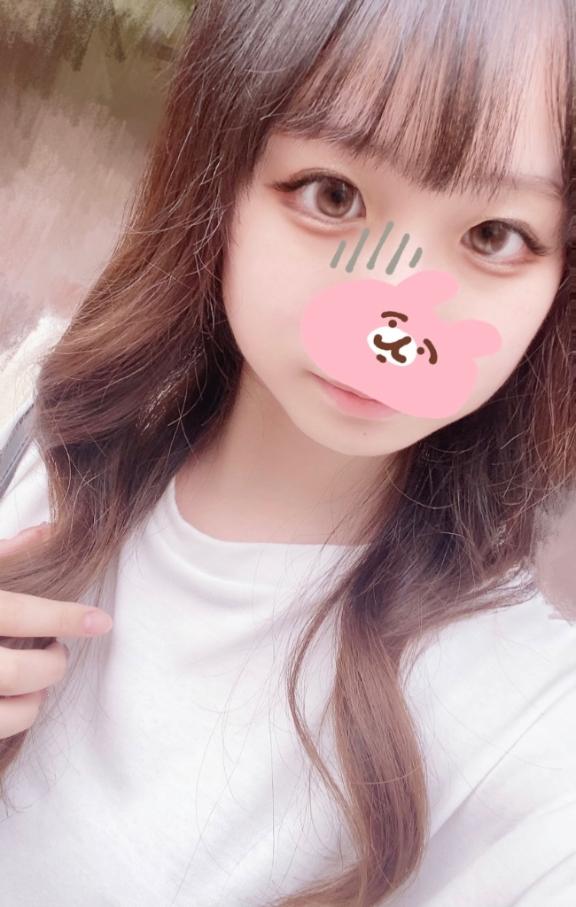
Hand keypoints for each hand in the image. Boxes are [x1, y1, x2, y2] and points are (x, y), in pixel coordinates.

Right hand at [0, 523, 112, 740]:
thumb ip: (1, 556)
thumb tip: (46, 531)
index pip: (20, 613)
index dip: (65, 617)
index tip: (101, 621)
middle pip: (19, 671)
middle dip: (52, 665)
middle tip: (59, 653)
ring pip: (7, 715)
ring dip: (33, 704)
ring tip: (37, 686)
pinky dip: (9, 723)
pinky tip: (10, 705)